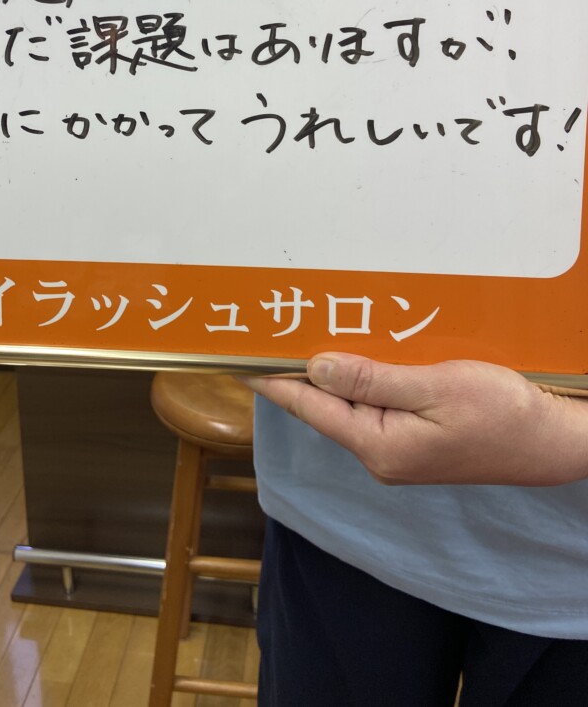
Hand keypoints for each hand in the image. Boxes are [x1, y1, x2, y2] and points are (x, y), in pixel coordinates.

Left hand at [246, 353, 587, 485]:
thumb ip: (372, 380)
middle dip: (301, 371)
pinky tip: (357, 357)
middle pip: (326, 407)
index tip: (239, 361)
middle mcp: (379, 455)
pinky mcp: (412, 442)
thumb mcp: (435, 387)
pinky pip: (373, 408)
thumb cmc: (502, 414)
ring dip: (333, 374)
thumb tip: (316, 368)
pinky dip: (360, 382)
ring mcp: (396, 452)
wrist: (550, 442)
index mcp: (379, 447)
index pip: (311, 408)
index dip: (274, 382)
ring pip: (350, 406)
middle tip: (273, 332)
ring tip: (306, 336)